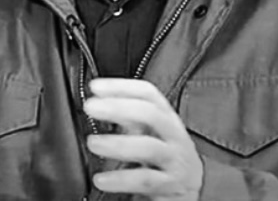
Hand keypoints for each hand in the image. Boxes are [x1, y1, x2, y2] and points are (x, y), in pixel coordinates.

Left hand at [84, 79, 201, 200]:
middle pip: (150, 113)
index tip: (96, 87)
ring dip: (117, 144)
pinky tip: (101, 179)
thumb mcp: (149, 134)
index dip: (122, 87)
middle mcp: (174, 135)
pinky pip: (145, 180)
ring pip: (148, 147)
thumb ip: (128, 119)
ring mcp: (175, 159)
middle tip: (91, 107)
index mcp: (166, 118)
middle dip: (118, 107)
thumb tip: (98, 103)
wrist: (187, 191)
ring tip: (93, 143)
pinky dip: (121, 179)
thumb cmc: (163, 159)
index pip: (148, 94)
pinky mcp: (172, 185)